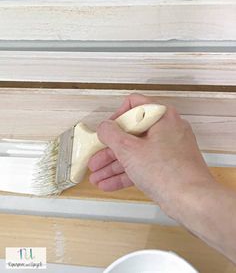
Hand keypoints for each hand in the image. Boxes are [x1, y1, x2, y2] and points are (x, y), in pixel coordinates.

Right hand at [88, 94, 213, 216]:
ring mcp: (168, 149)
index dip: (116, 116)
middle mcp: (167, 129)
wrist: (192, 200)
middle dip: (109, 150)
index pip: (134, 105)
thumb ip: (111, 134)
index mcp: (161, 116)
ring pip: (135, 152)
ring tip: (97, 176)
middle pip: (131, 133)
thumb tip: (104, 127)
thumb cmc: (169, 172)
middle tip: (96, 159)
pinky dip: (126, 173)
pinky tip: (109, 183)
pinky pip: (142, 165)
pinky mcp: (168, 166)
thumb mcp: (130, 149)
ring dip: (114, 165)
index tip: (106, 130)